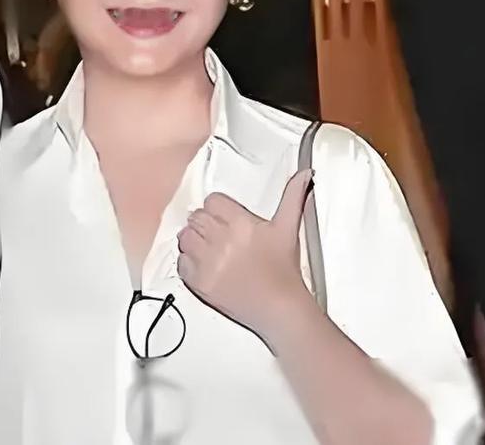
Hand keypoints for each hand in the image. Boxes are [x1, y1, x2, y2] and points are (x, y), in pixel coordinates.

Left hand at [177, 170, 314, 339]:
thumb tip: (304, 174)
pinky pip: (180, 262)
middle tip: (219, 236)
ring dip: (194, 241)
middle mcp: (221, 240)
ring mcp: (208, 262)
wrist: (280, 310)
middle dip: (206, 224)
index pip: (212, 201)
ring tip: (210, 249)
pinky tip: (204, 265)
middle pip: (197, 217)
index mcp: (241, 223)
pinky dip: (188, 262)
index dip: (219, 210)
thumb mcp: (288, 229)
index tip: (226, 220)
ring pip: (185, 237)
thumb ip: (293, 197)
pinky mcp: (199, 282)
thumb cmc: (284, 271)